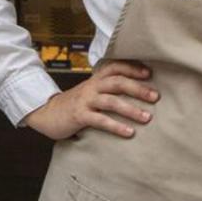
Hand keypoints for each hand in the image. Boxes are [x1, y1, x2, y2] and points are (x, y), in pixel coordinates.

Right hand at [22, 59, 157, 141]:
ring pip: (111, 101)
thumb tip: (136, 93)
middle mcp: (91, 87)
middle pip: (117, 82)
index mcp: (95, 79)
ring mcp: (85, 101)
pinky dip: (116, 126)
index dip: (132, 68)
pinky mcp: (79, 116)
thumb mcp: (90, 92)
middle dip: (138, 88)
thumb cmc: (74, 104)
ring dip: (131, 109)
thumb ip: (107, 90)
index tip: (150, 74)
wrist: (46, 113)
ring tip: (147, 118)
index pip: (115, 67)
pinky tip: (129, 132)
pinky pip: (100, 120)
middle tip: (155, 97)